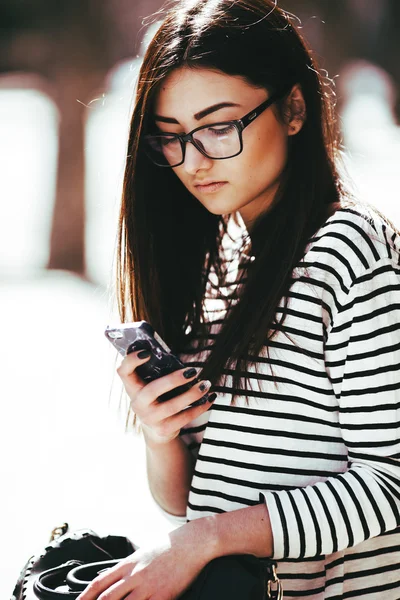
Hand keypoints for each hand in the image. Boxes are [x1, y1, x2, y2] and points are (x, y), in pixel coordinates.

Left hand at [76, 519, 216, 599]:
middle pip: (107, 598)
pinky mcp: (163, 595)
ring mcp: (148, 586)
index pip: (99, 583)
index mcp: (128, 564)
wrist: (191, 543)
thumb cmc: (167, 548)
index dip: (85, 597)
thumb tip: (110, 579)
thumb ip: (127, 568)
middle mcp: (134, 575)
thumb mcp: (142, 553)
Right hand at [116, 351, 214, 445]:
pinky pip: (185, 417)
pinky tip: (210, 398)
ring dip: (192, 394)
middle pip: (152, 390)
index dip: (131, 361)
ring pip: (172, 406)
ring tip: (206, 384)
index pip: (123, 372)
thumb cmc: (157, 399)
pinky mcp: (164, 429)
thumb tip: (180, 359)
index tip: (147, 352)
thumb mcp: (151, 386)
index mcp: (133, 388)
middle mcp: (138, 404)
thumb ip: (157, 373)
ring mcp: (150, 418)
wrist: (156, 431)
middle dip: (173, 380)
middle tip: (193, 371)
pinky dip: (200, 407)